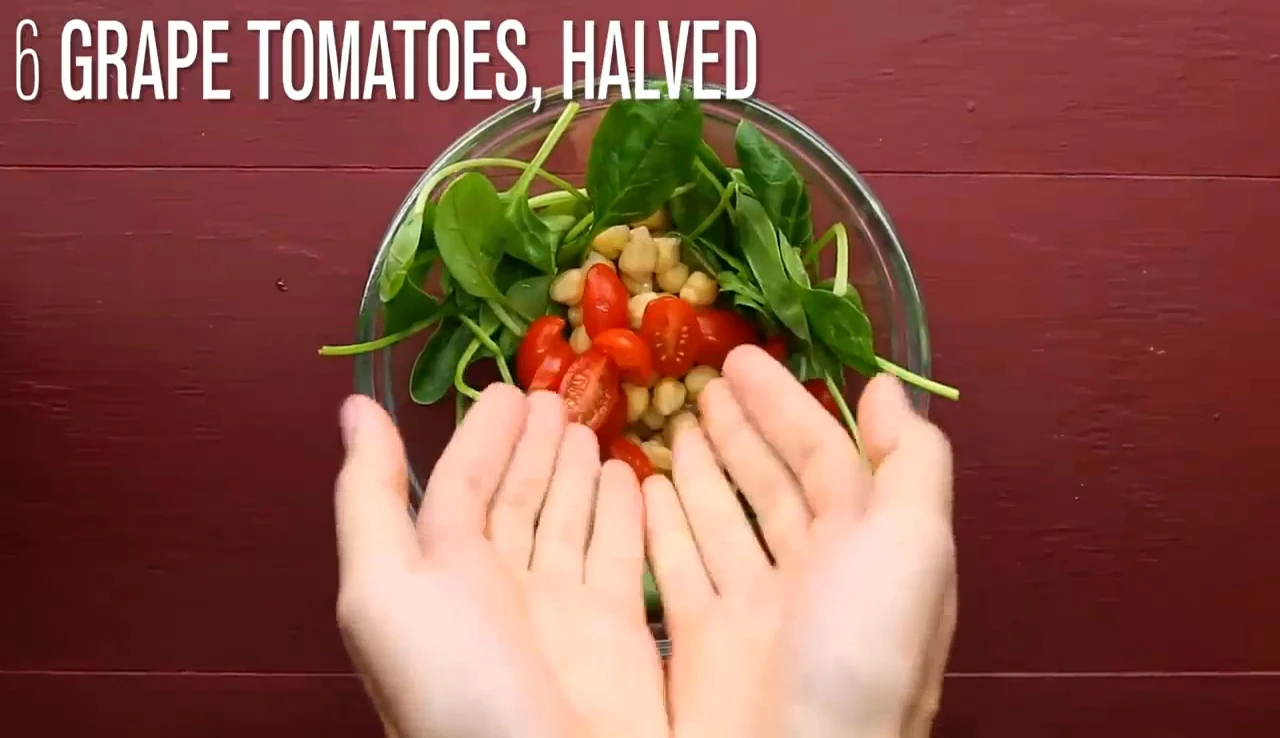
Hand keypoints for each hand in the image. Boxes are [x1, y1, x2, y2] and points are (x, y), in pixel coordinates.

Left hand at [334, 386, 666, 737]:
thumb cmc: (455, 687)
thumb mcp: (385, 590)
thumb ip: (370, 498)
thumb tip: (356, 408)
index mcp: (441, 572)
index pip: (465, 482)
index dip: (486, 435)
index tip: (514, 387)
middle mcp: (501, 586)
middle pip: (521, 498)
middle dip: (537, 447)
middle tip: (563, 397)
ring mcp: (563, 611)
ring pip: (573, 521)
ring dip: (582, 473)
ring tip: (594, 430)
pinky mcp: (619, 634)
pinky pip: (623, 556)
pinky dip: (630, 515)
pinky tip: (636, 479)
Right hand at [647, 345, 956, 737]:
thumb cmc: (861, 653)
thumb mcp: (914, 547)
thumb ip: (911, 464)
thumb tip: (887, 390)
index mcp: (868, 548)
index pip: (826, 455)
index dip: (788, 405)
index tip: (742, 358)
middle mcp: (814, 574)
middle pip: (773, 483)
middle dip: (743, 429)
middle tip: (702, 379)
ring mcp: (755, 610)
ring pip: (723, 520)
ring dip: (703, 469)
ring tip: (675, 421)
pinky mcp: (703, 643)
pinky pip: (678, 567)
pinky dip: (664, 525)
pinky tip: (645, 487)